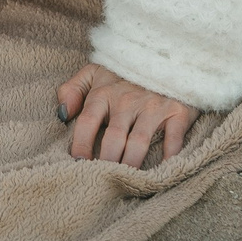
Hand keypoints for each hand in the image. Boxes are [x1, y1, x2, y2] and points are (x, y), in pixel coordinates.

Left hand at [57, 63, 197, 167]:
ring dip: (132, 164)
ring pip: (139, 143)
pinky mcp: (178, 112)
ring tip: (127, 183)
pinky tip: (161, 173)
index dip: (81, 145)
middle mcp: (127, 100)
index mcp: (104, 92)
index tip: (78, 165)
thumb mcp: (94, 72)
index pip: (87, 122)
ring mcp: (153, 106)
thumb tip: (63, 115)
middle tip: (104, 181)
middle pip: (113, 138)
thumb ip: (72, 89)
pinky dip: (168, 158)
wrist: (168, 57)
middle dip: (107, 162)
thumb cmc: (126, 72)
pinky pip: (173, 140)